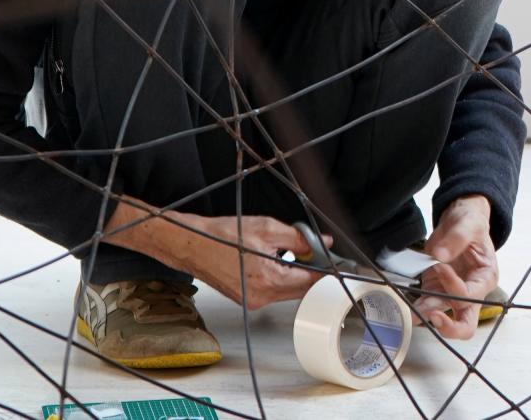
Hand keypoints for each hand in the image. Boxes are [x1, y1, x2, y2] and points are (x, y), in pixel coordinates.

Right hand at [110, 200, 323, 310]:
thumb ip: (298, 239)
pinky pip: (272, 290)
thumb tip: (321, 244)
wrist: (191, 244)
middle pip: (299, 288)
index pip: (309, 282)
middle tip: (317, 252)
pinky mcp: (246, 299)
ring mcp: (252, 301)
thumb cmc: (222, 234)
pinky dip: (279, 276)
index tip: (339, 266)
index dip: (326, 272)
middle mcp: (260, 297)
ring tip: (290, 251)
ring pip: (286, 290)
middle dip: (310, 270)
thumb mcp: (267, 228)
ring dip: (294, 273)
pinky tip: (274, 260)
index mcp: (268, 280)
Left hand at [414, 195, 497, 338]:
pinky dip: (417, 307)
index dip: (454, 285)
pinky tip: (406, 306)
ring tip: (410, 313)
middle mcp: (471, 291)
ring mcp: (452, 293)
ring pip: (443, 317)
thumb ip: (456, 239)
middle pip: (466, 324)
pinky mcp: (436, 289)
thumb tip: (440, 256)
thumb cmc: (471, 223)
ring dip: (426, 316)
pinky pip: (427, 304)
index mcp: (485, 278)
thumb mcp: (469, 224)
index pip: (470, 294)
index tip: (440, 266)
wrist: (459, 220)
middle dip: (450, 327)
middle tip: (434, 319)